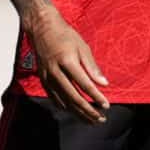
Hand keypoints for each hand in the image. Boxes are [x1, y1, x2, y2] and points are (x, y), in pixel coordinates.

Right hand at [27, 9, 108, 123]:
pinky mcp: (43, 80)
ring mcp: (48, 78)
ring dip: (78, 113)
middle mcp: (56, 72)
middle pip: (74, 98)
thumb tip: (104, 83)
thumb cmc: (65, 36)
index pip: (85, 85)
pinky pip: (54, 99)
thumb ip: (93, 67)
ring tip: (91, 121)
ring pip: (64, 102)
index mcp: (67, 62)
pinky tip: (74, 112)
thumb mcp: (83, 47)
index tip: (107, 105)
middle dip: (89, 111)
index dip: (97, 97)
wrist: (42, 29)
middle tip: (101, 119)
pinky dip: (65, 107)